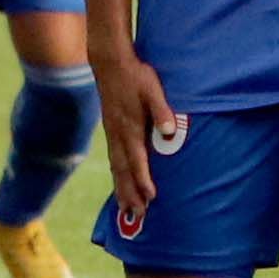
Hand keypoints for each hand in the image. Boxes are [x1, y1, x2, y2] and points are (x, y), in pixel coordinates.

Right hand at [96, 48, 178, 218]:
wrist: (109, 63)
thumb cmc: (136, 75)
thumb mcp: (152, 89)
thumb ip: (161, 110)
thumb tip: (169, 131)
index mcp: (130, 127)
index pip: (137, 159)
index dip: (143, 179)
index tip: (151, 197)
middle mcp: (118, 134)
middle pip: (123, 170)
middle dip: (130, 193)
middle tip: (137, 214)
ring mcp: (112, 133)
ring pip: (115, 167)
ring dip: (121, 188)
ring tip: (126, 208)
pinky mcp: (110, 130)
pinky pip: (112, 158)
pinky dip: (116, 175)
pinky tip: (119, 182)